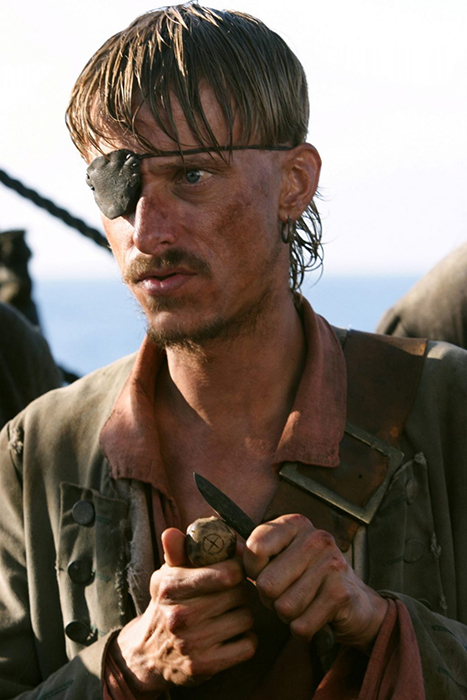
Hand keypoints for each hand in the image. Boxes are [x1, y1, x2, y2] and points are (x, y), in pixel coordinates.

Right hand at [111, 527, 256, 695]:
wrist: (148, 653)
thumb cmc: (168, 604)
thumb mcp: (167, 575)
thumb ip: (177, 551)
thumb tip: (171, 532)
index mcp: (171, 586)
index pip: (226, 573)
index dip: (237, 567)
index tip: (235, 569)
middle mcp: (180, 615)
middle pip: (240, 594)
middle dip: (240, 591)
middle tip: (231, 593)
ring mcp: (192, 643)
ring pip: (246, 618)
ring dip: (242, 615)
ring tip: (228, 614)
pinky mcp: (203, 666)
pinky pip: (247, 645)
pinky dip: (246, 640)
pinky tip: (231, 634)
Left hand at [243, 514, 387, 650]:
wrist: (357, 604)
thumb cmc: (308, 579)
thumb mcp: (282, 556)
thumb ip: (255, 553)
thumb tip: (223, 559)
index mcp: (295, 524)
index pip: (255, 548)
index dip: (254, 570)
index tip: (268, 571)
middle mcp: (316, 538)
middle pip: (267, 583)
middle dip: (271, 599)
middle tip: (288, 593)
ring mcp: (331, 564)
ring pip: (283, 607)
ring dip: (288, 615)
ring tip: (303, 603)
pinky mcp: (341, 593)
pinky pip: (301, 625)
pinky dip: (303, 629)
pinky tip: (315, 616)